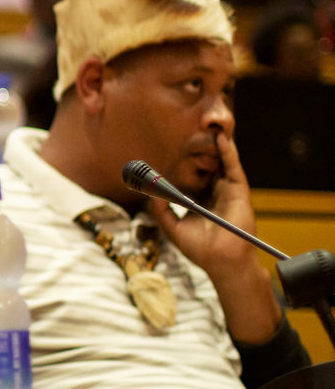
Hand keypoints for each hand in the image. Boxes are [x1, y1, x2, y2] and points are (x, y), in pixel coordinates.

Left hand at [150, 131, 280, 342]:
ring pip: (222, 163)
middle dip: (202, 149)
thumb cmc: (201, 250)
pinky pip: (233, 168)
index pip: (191, 177)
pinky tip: (222, 139)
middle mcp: (214, 194)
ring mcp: (227, 192)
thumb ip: (161, 212)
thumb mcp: (173, 229)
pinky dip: (229, 153)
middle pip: (208, 166)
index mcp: (200, 202)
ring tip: (210, 126)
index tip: (169, 149)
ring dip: (217, 145)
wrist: (222, 262)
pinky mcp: (238, 192)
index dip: (183, 164)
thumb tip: (150, 195)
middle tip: (193, 130)